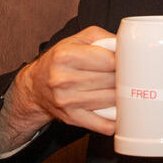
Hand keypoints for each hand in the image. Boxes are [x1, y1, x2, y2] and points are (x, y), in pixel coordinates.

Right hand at [0, 26, 116, 154]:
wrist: (35, 86)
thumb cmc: (59, 61)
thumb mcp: (77, 40)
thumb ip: (103, 38)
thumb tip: (127, 45)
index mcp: (65, 56)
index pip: (109, 60)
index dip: (123, 61)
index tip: (127, 62)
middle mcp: (63, 79)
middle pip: (111, 80)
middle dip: (124, 78)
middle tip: (126, 75)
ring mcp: (67, 100)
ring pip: (111, 100)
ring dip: (121, 95)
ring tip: (120, 88)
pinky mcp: (72, 118)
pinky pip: (102, 124)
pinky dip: (115, 121)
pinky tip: (120, 113)